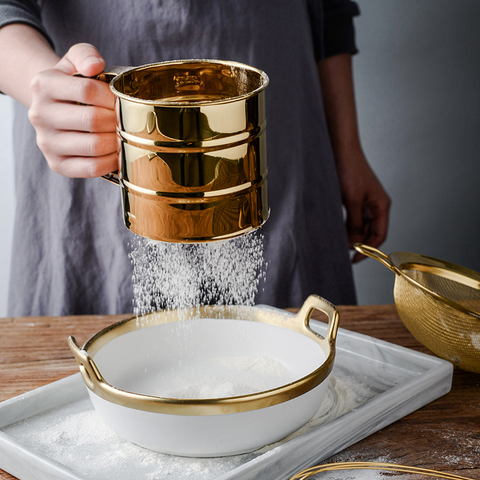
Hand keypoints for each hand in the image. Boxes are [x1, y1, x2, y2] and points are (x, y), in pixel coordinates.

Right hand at [28, 43, 116, 177]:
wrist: (56, 107)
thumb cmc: (73, 83)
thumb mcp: (75, 61)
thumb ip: (85, 55)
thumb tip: (95, 65)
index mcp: (43, 85)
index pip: (87, 90)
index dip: (112, 96)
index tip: (121, 99)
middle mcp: (39, 114)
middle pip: (93, 120)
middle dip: (118, 120)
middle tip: (128, 120)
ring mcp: (46, 142)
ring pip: (94, 146)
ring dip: (118, 141)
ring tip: (125, 135)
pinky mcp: (56, 164)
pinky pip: (91, 168)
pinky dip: (111, 162)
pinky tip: (118, 153)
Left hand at [335, 148, 390, 262]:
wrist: (340, 150)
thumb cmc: (349, 171)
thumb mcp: (351, 200)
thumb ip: (354, 223)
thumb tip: (355, 243)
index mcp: (381, 206)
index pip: (379, 235)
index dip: (369, 250)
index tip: (355, 259)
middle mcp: (376, 205)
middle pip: (371, 232)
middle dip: (360, 243)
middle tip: (344, 251)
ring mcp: (366, 202)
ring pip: (362, 227)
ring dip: (353, 236)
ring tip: (340, 242)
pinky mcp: (355, 199)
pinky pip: (354, 219)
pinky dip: (348, 227)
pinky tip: (339, 231)